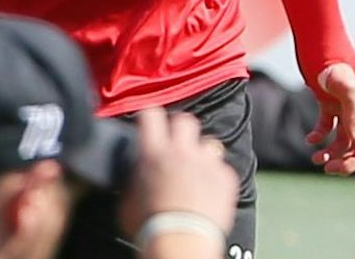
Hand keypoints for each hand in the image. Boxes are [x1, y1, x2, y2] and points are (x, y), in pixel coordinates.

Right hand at [117, 108, 238, 239]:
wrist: (181, 241)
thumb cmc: (151, 226)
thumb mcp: (129, 199)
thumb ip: (134, 178)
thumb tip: (135, 172)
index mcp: (154, 153)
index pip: (151, 114)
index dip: (150, 115)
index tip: (150, 121)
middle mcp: (181, 151)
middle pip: (185, 120)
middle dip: (181, 129)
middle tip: (177, 143)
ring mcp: (206, 162)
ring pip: (209, 143)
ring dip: (202, 154)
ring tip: (198, 170)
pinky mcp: (225, 177)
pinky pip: (223, 168)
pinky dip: (217, 176)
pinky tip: (210, 190)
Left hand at [306, 62, 354, 174]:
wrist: (316, 41)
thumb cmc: (333, 62)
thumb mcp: (345, 89)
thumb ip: (354, 116)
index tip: (337, 168)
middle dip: (343, 160)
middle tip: (326, 168)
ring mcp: (344, 106)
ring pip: (342, 138)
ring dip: (331, 151)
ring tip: (315, 158)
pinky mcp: (329, 102)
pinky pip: (327, 126)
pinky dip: (319, 135)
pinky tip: (309, 140)